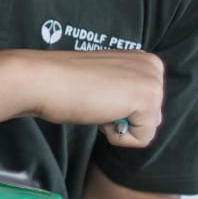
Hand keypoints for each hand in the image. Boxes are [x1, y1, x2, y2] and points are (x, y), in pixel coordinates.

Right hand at [15, 49, 164, 147]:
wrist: (44, 80)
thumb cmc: (66, 82)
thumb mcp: (106, 80)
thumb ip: (124, 87)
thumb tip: (128, 106)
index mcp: (144, 59)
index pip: (146, 106)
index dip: (119, 109)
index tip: (96, 92)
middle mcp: (153, 66)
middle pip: (151, 118)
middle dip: (122, 119)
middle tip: (96, 99)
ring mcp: (153, 81)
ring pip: (148, 129)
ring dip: (119, 126)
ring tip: (97, 103)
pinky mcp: (148, 99)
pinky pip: (141, 139)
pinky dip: (117, 135)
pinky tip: (100, 112)